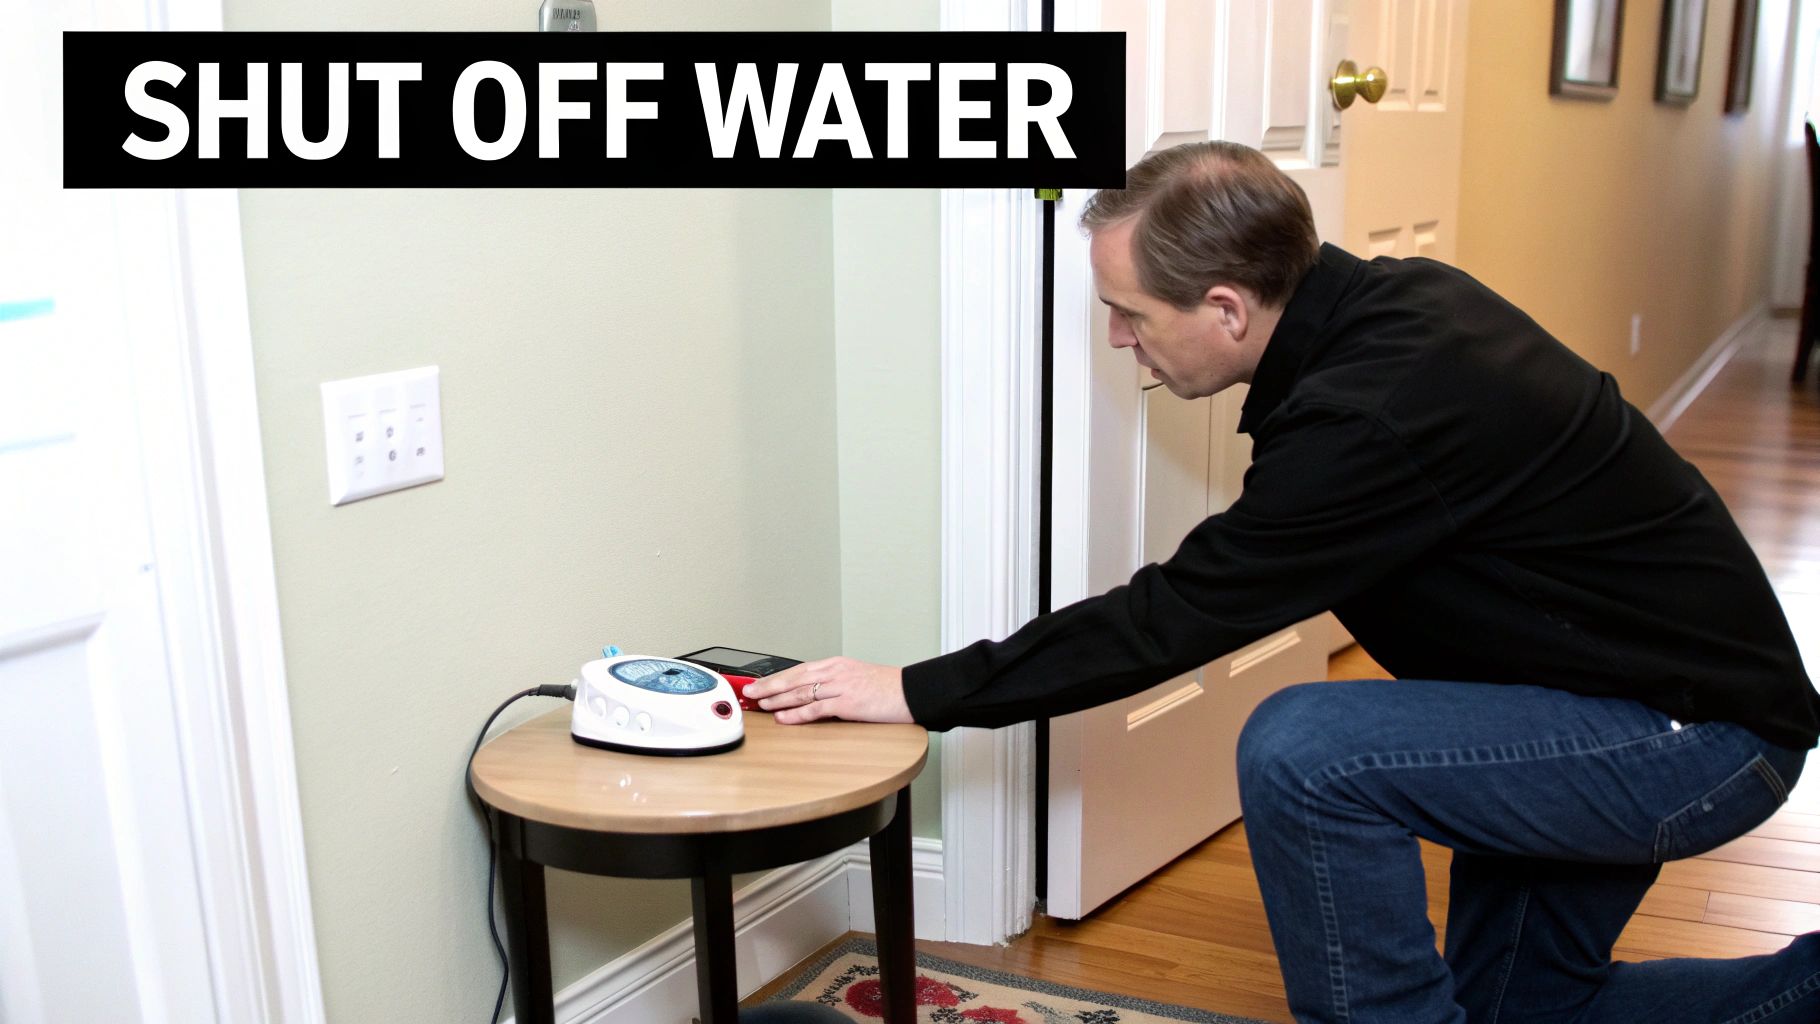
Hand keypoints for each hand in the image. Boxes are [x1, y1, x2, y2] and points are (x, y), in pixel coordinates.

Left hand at [745, 657, 912, 724]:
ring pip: (801, 692)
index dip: (776, 678)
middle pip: (794, 678)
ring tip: (759, 705)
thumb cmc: (887, 688)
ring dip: (777, 699)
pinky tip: (782, 718)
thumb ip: (835, 684)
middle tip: (749, 692)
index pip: (798, 670)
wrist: (911, 692)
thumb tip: (813, 695)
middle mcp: (836, 672)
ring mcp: (841, 687)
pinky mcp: (848, 703)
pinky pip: (815, 709)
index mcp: (836, 665)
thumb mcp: (857, 679)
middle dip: (768, 686)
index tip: (759, 684)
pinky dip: (796, 714)